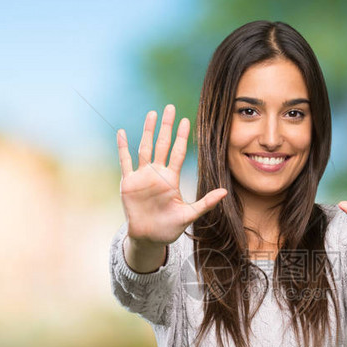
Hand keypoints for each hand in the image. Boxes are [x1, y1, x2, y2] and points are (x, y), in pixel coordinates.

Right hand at [117, 104, 227, 245]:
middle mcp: (157, 174)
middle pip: (162, 144)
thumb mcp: (189, 215)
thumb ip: (206, 203)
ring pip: (145, 148)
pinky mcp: (128, 183)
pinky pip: (125, 162)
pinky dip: (122, 147)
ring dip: (147, 131)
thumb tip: (225, 192)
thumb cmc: (169, 227)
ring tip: (151, 114)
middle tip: (170, 108)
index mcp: (171, 179)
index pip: (178, 153)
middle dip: (167, 127)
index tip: (186, 121)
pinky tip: (121, 132)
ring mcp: (142, 177)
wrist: (149, 238)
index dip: (182, 137)